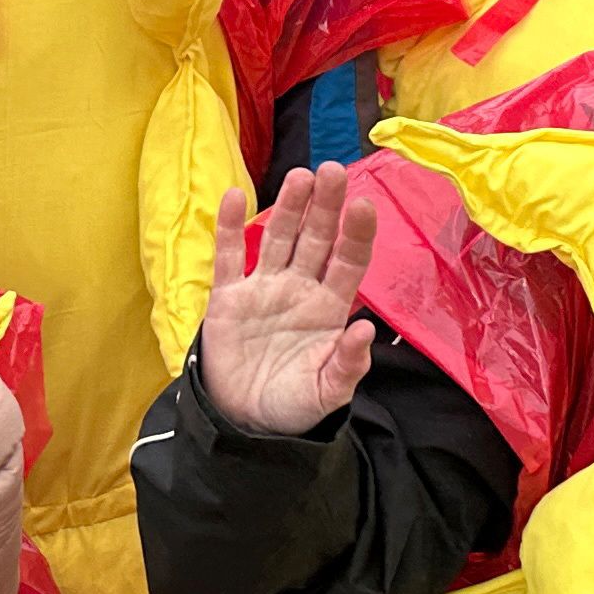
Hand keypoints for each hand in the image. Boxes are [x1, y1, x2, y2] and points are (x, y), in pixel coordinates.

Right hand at [196, 165, 379, 436]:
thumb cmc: (294, 406)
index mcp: (329, 309)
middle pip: (315, 238)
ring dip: (288, 207)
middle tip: (331, 171)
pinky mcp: (227, 297)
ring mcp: (263, 289)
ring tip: (299, 176)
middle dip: (324, 206)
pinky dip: (229, 227)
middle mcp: (299, 289)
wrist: (244, 422)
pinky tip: (234, 196)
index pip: (348, 262)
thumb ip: (347, 365)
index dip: (356, 234)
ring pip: (278, 238)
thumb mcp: (326, 393)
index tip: (363, 206)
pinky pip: (228, 256)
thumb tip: (366, 329)